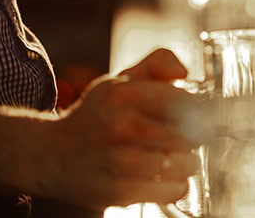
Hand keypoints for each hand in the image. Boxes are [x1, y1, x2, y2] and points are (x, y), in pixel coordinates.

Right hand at [33, 49, 206, 208]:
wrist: (52, 154)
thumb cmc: (99, 114)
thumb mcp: (124, 78)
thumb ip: (159, 63)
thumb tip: (183, 72)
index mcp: (124, 92)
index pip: (186, 101)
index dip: (201, 110)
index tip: (202, 115)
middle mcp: (121, 125)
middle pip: (191, 134)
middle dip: (196, 136)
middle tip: (187, 137)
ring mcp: (119, 161)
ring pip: (186, 164)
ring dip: (188, 162)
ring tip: (174, 156)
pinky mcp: (119, 192)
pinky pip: (173, 190)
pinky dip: (175, 185)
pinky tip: (162, 176)